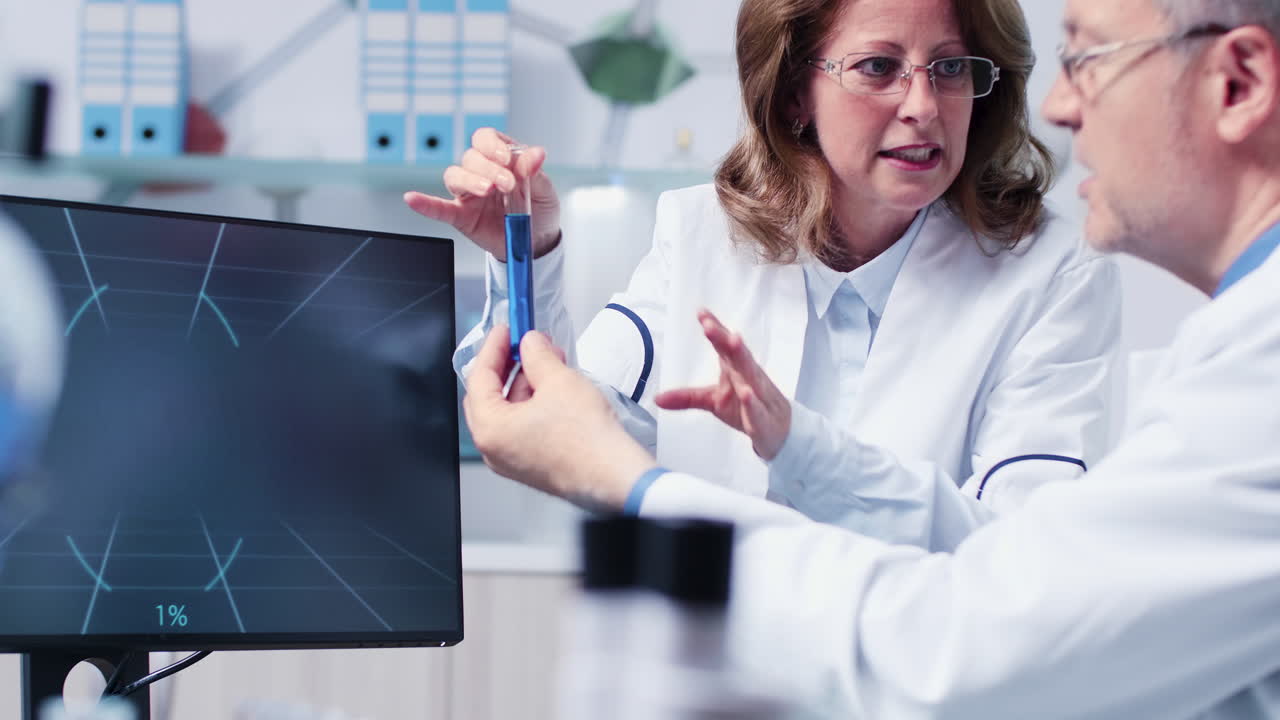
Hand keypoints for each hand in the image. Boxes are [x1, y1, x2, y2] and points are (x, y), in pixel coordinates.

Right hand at [404, 128, 561, 260]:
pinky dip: (425, 203)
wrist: (537, 242)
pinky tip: (412, 199)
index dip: (493, 145)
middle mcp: (481, 172)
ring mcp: (469, 193)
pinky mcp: (461, 216)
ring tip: (487, 191)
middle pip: (471, 158)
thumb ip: (535, 171)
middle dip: (489, 168)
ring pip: (455, 176)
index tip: (507, 159)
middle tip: (507, 185)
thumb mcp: (544, 188)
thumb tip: (536, 153)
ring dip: (470, 180)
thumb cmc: (539, 209)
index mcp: (500, 158)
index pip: (486, 139)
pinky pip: (438, 208)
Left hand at [464, 326, 656, 509]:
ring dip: (526, 382)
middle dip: (509, 365)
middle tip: (525, 344)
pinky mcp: (532, 463)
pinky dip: (534, 402)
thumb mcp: (558, 381)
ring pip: (509, 410)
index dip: (494, 347)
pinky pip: (523, 426)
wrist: (614, 476)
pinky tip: (554, 386)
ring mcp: (512, 459)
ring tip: (550, 361)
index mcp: (490, 429)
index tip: (506, 330)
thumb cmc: (587, 441)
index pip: (480, 377)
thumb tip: (530, 344)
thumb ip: (537, 355)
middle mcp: (495, 448)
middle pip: (490, 395)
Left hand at [655, 309, 791, 459]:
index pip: (724, 346)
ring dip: (742, 357)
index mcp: (735, 368)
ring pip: (751, 374)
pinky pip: (757, 409)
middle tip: (709, 325)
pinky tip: (746, 393)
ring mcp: (758, 396)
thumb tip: (656, 398)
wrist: (779, 431)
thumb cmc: (746, 408)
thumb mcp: (712, 402)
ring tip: (733, 341)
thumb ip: (687, 397)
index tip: (701, 313)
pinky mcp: (763, 418)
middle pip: (736, 354)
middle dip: (724, 338)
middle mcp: (748, 376)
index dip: (715, 329)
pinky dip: (752, 402)